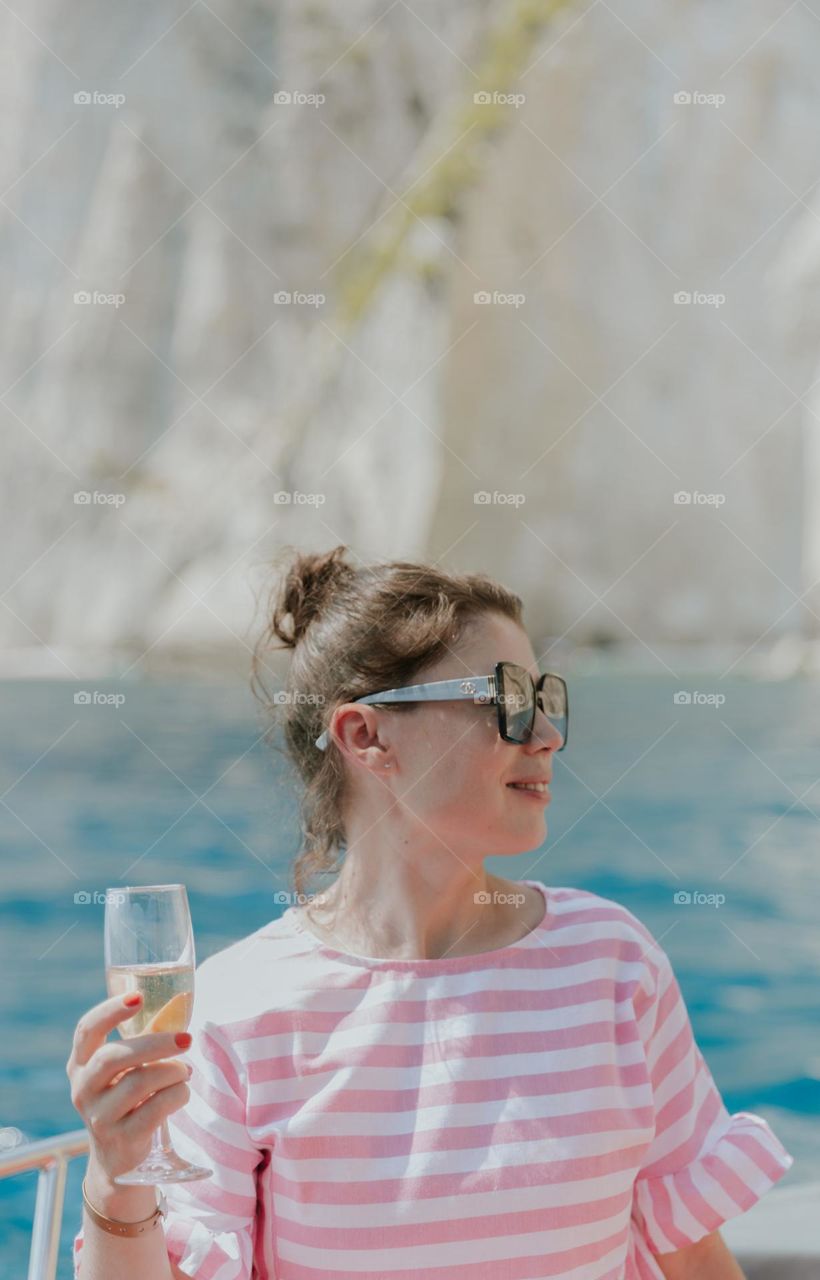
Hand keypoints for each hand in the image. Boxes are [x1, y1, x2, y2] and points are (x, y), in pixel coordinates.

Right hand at [66, 992, 192, 1185]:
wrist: (119, 1158)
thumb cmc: (129, 1097)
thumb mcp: (129, 1067)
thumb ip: (148, 1036)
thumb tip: (179, 1000)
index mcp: (81, 1064)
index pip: (87, 1030)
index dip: (110, 1011)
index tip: (137, 997)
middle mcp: (83, 1090)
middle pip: (113, 1057)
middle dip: (155, 1043)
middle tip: (186, 1038)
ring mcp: (99, 1118)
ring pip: (139, 1082)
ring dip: (172, 1071)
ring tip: (185, 1071)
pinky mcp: (121, 1140)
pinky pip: (155, 1109)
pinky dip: (177, 1094)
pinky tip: (182, 1092)